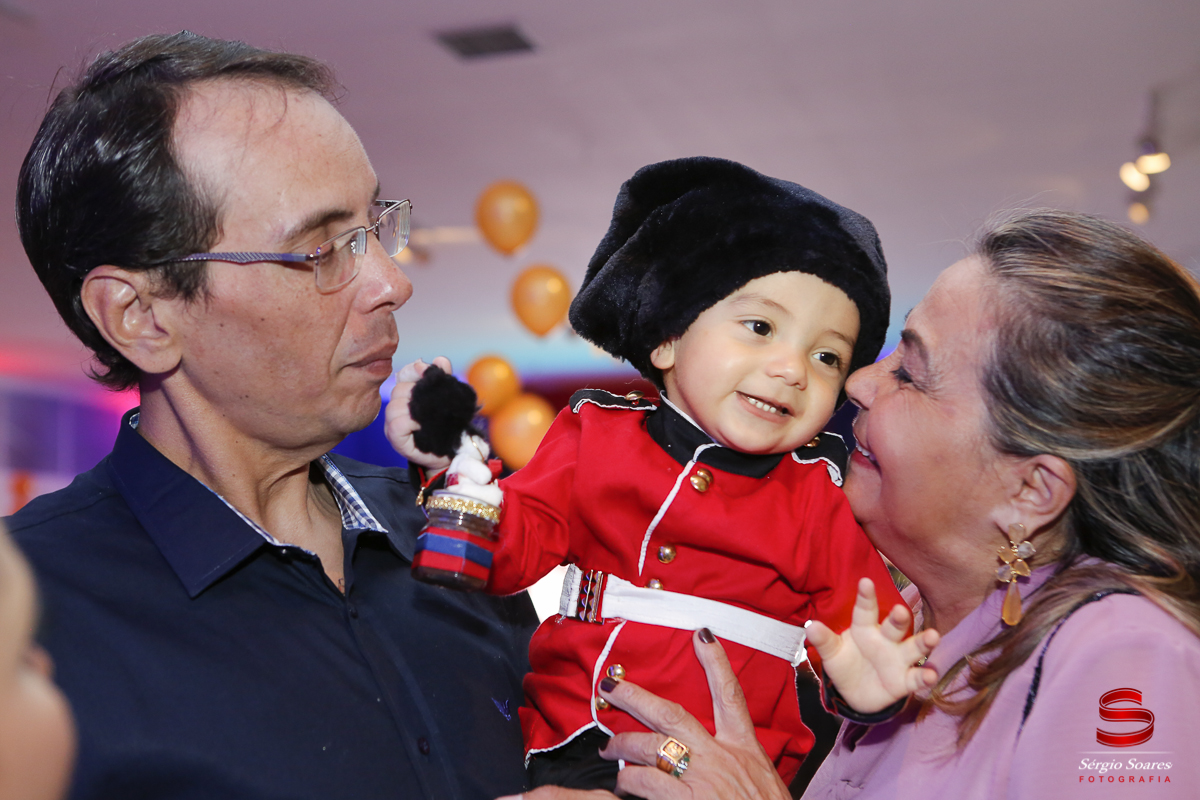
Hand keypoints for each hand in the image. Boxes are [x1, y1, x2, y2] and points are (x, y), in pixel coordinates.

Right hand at [385, 357, 453, 469]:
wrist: (455, 453)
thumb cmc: (450, 426)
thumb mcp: (449, 399)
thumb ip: (444, 379)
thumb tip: (438, 360)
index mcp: (406, 396)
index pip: (403, 375)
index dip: (415, 372)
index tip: (429, 375)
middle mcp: (396, 410)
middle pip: (399, 389)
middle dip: (418, 392)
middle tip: (435, 404)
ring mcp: (393, 425)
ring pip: (395, 406)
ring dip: (414, 408)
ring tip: (428, 416)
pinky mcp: (396, 440)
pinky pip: (397, 424)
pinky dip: (410, 421)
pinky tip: (421, 425)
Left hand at [600, 630, 790, 799]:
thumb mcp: (763, 779)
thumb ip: (739, 762)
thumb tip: (717, 756)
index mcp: (744, 747)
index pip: (729, 695)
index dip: (716, 661)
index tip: (702, 634)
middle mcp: (720, 756)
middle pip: (671, 715)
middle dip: (636, 697)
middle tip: (610, 687)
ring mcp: (701, 777)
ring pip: (650, 747)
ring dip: (623, 744)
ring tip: (607, 749)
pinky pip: (645, 782)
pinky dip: (629, 779)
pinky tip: (622, 782)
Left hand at [805, 577, 939, 713]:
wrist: (854, 693)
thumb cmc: (845, 663)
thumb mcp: (832, 653)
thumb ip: (824, 641)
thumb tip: (810, 627)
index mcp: (865, 628)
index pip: (866, 610)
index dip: (866, 596)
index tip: (865, 581)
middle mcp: (886, 640)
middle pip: (895, 626)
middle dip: (899, 618)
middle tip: (900, 611)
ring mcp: (898, 659)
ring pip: (914, 647)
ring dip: (925, 642)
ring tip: (934, 636)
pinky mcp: (905, 680)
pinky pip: (917, 677)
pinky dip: (926, 676)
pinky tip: (931, 674)